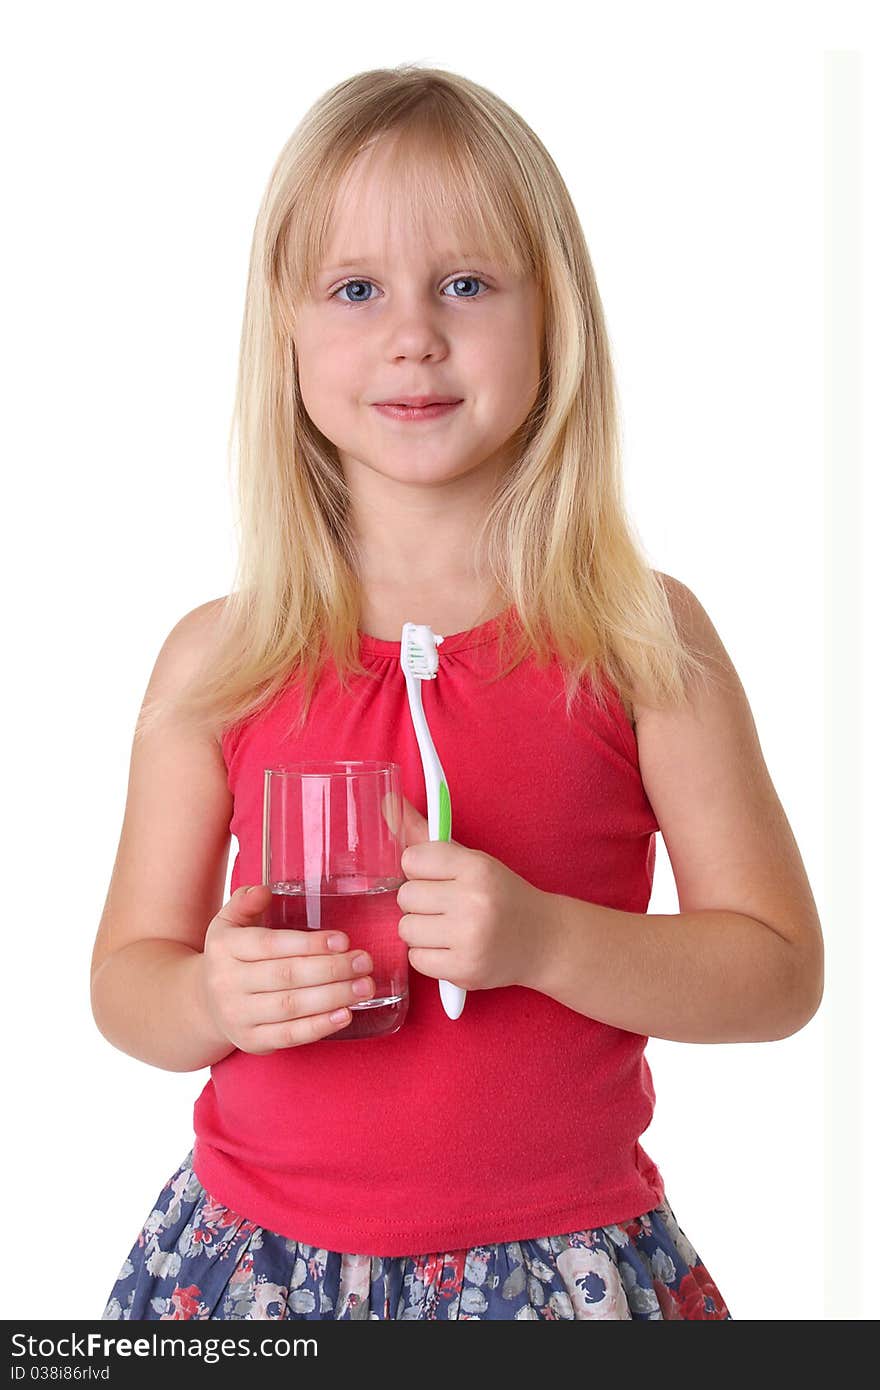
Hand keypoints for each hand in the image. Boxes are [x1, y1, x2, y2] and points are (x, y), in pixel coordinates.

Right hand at [199, 885, 375, 1052]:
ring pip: (291, 1007)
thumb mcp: (228, 923)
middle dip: (331, 969)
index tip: (343, 940)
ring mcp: (238, 1015)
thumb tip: (264, 890)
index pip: (270, 945)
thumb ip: (246, 902)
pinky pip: (289, 1036)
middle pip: (286, 976)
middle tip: (364, 962)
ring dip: (333, 997)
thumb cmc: (230, 956)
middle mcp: (227, 982)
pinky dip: (319, 1026)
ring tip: (364, 986)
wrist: (204, 1003)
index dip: (308, 944)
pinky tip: (346, 1014)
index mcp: (224, 947)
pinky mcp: (251, 1041)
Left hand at [391, 797, 552, 992]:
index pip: (412, 859)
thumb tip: (386, 804)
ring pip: (406, 929)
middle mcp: (474, 902)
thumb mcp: (471, 861)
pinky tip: (451, 948)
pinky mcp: (465, 971)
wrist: (543, 940)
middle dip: (419, 902)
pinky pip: (416, 959)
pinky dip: (428, 955)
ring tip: (447, 928)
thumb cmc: (500, 895)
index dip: (420, 870)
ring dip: (421, 930)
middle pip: (405, 897)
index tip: (437, 877)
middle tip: (444, 905)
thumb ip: (425, 835)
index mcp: (476, 867)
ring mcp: (470, 939)